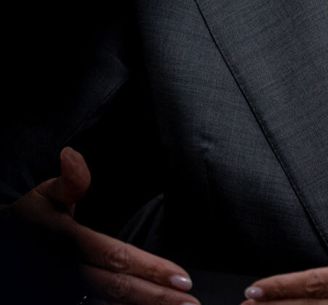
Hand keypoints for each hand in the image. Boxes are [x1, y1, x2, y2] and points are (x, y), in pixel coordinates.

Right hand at [5, 147, 198, 304]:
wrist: (4, 245)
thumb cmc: (28, 218)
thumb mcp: (43, 195)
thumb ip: (67, 182)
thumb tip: (72, 155)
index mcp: (70, 243)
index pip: (117, 258)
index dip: (151, 269)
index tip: (183, 278)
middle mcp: (70, 271)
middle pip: (119, 288)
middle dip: (157, 298)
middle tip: (192, 303)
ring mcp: (68, 289)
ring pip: (111, 301)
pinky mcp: (68, 296)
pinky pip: (101, 303)